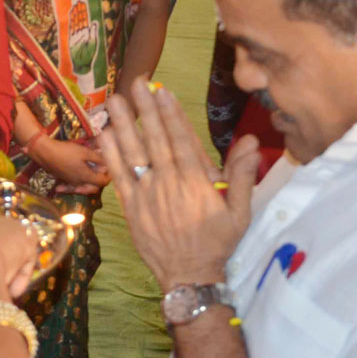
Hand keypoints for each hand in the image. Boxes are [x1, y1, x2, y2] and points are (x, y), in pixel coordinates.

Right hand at [31, 135, 109, 195]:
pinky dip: (76, 186)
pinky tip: (76, 181)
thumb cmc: (66, 151)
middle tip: (101, 170)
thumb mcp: (84, 152)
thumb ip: (97, 158)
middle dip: (100, 180)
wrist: (45, 152)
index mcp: (86, 177)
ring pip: (84, 188)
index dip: (109, 176)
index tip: (109, 167)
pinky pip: (73, 187)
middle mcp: (79, 183)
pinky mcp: (63, 180)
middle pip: (94, 188)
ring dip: (90, 183)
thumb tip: (108, 163)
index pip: (103, 182)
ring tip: (92, 173)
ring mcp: (70, 182)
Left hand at [98, 78, 260, 290]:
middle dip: (145, 109)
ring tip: (113, 100)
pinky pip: (119, 176)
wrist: (189, 275)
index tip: (162, 90)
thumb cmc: (216, 242)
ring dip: (123, 124)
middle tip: (136, 82)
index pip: (182, 139)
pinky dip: (110, 155)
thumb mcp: (240, 211)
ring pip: (133, 153)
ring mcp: (147, 194)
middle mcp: (169, 183)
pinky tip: (104, 135)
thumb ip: (242, 174)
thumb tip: (252, 140)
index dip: (171, 113)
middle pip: (155, 139)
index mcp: (195, 182)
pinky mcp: (131, 207)